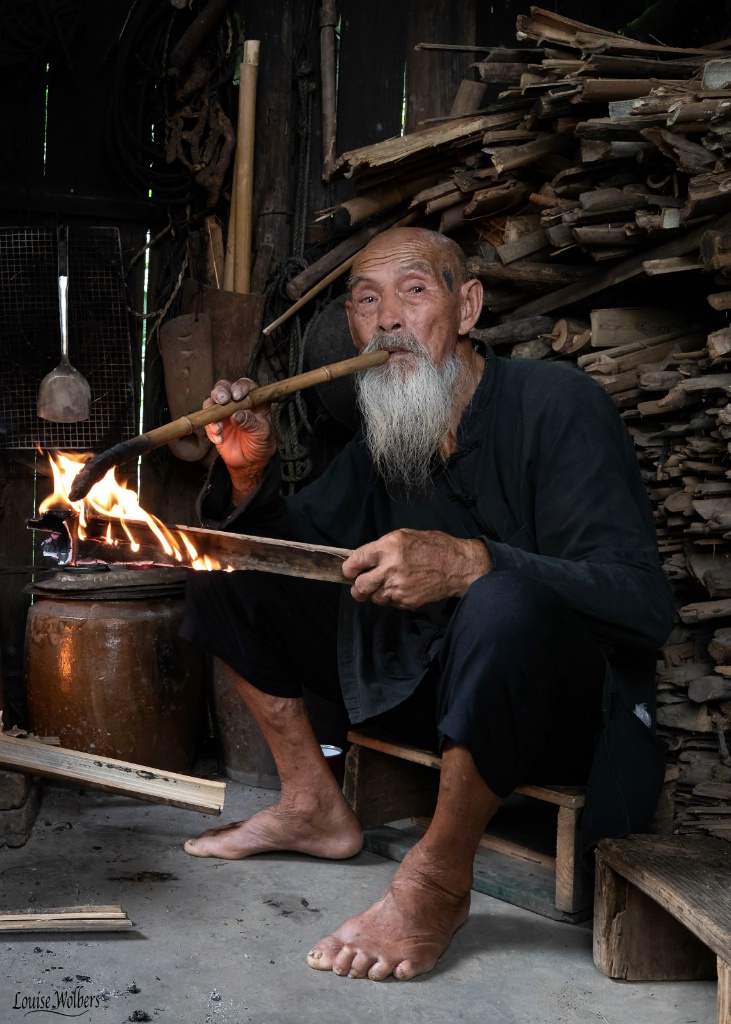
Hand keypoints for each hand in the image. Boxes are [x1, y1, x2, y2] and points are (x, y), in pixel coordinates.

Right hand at [203, 378, 276, 500]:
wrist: (250, 462)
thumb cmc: (260, 443)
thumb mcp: (261, 432)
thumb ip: (250, 422)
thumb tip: (237, 414)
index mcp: (253, 399)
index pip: (245, 385)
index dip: (239, 387)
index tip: (237, 395)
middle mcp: (236, 402)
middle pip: (224, 388)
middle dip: (220, 392)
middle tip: (222, 401)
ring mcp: (224, 412)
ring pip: (211, 402)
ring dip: (212, 412)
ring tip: (218, 428)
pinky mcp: (214, 423)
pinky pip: (207, 421)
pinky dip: (210, 429)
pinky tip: (219, 439)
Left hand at [342, 529, 490, 610]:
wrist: (458, 566)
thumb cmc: (434, 547)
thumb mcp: (405, 536)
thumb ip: (382, 548)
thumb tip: (363, 559)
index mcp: (388, 547)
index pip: (356, 561)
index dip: (349, 568)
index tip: (349, 570)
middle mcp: (391, 568)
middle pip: (360, 586)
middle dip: (357, 587)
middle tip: (360, 585)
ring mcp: (398, 587)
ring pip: (374, 597)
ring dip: (377, 593)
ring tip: (389, 584)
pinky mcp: (406, 601)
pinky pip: (390, 603)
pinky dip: (393, 598)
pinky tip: (404, 588)